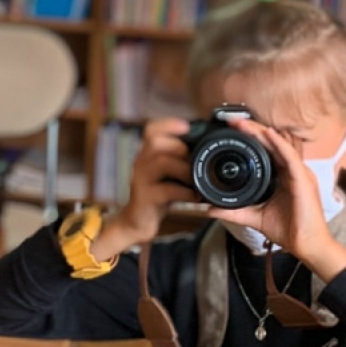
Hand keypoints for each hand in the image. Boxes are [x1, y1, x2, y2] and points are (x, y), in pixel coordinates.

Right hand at [92, 118, 193, 258]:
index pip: (151, 129)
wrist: (138, 222)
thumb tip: (207, 146)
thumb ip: (180, 160)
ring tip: (198, 180)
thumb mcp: (169, 174)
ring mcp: (141, 180)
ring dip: (185, 169)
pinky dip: (185, 192)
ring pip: (161, 162)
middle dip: (178, 146)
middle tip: (194, 158)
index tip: (187, 126)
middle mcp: (140, 162)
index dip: (168, 124)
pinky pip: (166, 190)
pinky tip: (195, 197)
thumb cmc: (159, 195)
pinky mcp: (145, 198)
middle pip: (154, 141)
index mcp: (147, 154)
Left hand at [208, 120, 345, 281]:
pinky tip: (268, 135)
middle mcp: (292, 171)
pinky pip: (291, 158)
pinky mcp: (303, 180)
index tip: (232, 130)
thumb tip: (210, 208)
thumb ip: (234, 211)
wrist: (306, 246)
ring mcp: (299, 174)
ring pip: (280, 145)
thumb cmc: (289, 230)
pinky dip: (279, 144)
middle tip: (233, 121)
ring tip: (244, 123)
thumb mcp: (254, 217)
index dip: (251, 139)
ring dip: (262, 133)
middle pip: (272, 144)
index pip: (267, 151)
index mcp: (284, 176)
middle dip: (253, 130)